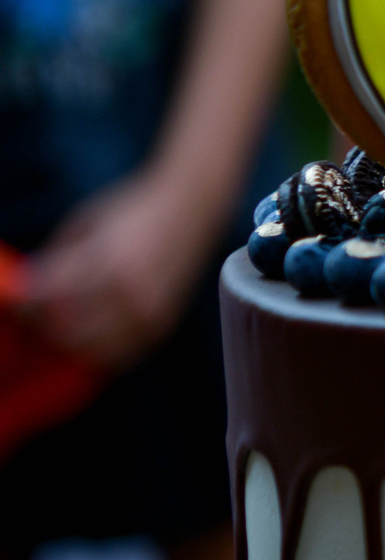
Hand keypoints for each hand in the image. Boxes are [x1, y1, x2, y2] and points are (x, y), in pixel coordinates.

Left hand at [17, 170, 214, 371]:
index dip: (26, 304)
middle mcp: (130, 291)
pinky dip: (101, 352)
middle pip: (68, 329)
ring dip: (70, 344)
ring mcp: (149, 311)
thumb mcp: (86, 221)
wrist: (192, 205)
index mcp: (106, 260)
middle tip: (34, 319)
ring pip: (95, 350)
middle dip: (44, 327)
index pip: (50, 296)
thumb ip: (58, 256)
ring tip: (60, 330)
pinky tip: (90, 339)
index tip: (18, 303)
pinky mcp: (164, 322)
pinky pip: (124, 354)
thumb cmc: (136, 207)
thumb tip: (31, 286)